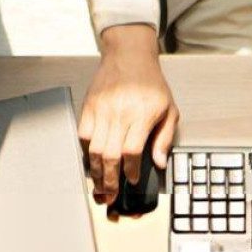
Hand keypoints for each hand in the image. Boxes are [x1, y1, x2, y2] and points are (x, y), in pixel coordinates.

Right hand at [78, 24, 178, 204]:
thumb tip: (158, 163)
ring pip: (93, 149)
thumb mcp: (169, 109)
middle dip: (109, 180)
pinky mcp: (89, 107)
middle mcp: (119, 113)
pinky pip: (83, 135)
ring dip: (96, 171)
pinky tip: (91, 162)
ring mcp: (101, 110)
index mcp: (141, 115)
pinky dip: (85, 152)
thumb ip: (164, 138)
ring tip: (99, 186)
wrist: (129, 56)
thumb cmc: (151, 83)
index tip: (131, 181)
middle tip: (111, 196)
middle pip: (109, 155)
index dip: (130, 171)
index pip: (131, 151)